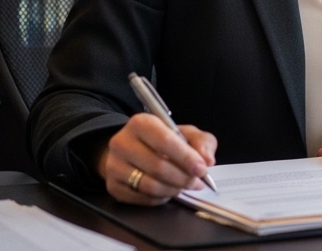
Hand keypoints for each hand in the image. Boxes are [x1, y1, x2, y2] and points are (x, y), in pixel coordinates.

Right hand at [97, 113, 217, 205]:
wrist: (129, 150)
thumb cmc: (161, 140)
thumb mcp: (184, 133)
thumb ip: (201, 141)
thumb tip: (207, 159)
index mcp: (141, 123)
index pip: (165, 141)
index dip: (186, 158)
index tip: (202, 168)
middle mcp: (122, 143)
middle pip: (158, 166)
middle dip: (183, 177)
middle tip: (197, 181)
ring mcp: (114, 166)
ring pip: (150, 186)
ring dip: (174, 189)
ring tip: (185, 186)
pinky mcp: (113, 187)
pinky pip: (143, 198)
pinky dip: (162, 198)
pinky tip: (169, 190)